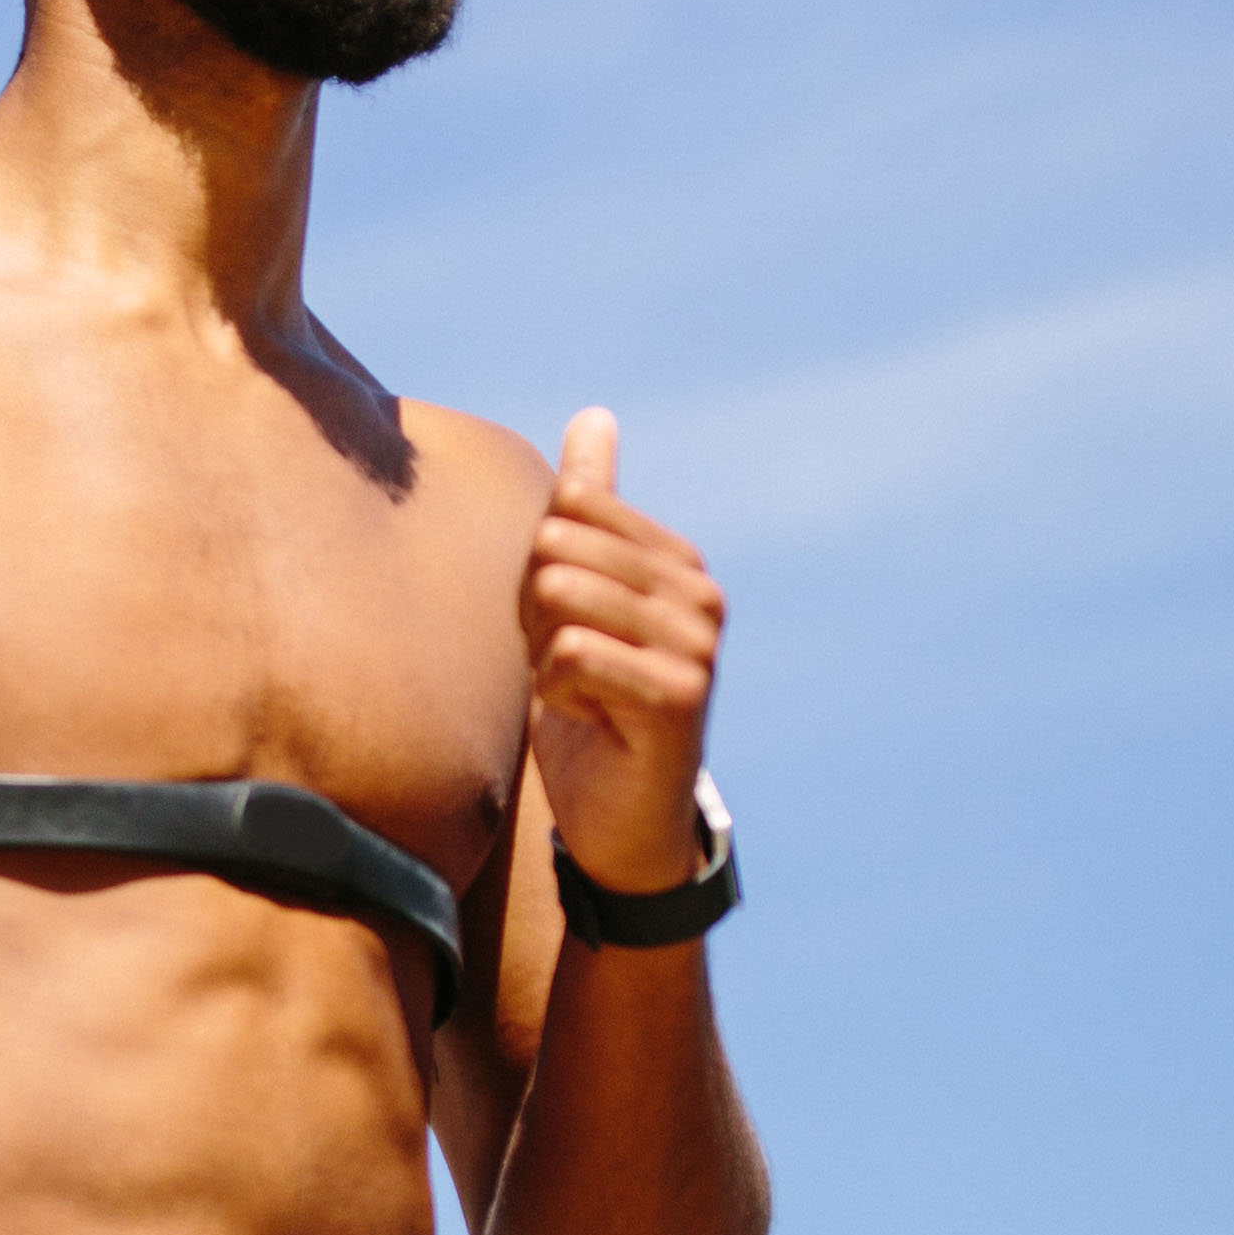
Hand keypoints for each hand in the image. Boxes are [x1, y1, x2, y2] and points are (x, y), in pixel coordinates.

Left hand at [519, 409, 724, 894]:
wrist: (620, 818)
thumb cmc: (592, 702)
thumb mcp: (580, 592)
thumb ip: (591, 506)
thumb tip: (594, 416)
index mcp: (675, 560)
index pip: (570, 505)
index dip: (537, 570)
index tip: (562, 626)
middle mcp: (699, 593)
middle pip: (557, 546)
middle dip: (534, 611)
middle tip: (567, 666)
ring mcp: (696, 643)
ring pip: (561, 596)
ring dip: (545, 654)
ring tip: (581, 691)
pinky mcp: (679, 695)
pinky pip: (571, 654)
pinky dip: (557, 693)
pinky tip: (591, 720)